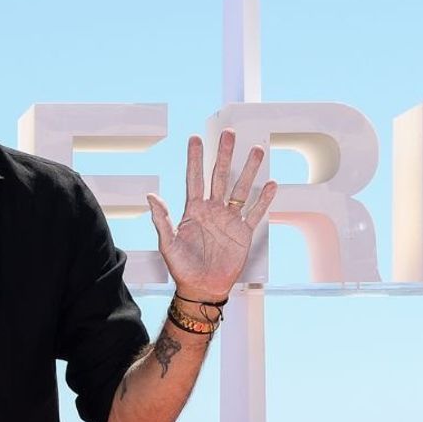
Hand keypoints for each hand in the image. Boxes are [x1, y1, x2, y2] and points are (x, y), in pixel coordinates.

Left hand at [146, 129, 276, 301]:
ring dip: (249, 170)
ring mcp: (229, 219)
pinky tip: (271, 184)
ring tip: (257, 150)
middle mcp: (212, 210)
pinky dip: (263, 199)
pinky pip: (255, 212)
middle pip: (219, 176)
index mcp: (193, 209)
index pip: (194, 178)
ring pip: (240, 189)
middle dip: (224, 155)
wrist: (202, 288)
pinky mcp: (243, 232)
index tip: (195, 138)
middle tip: (229, 134)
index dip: (194, 158)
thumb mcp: (168, 243)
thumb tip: (151, 196)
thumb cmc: (182, 267)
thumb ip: (162, 219)